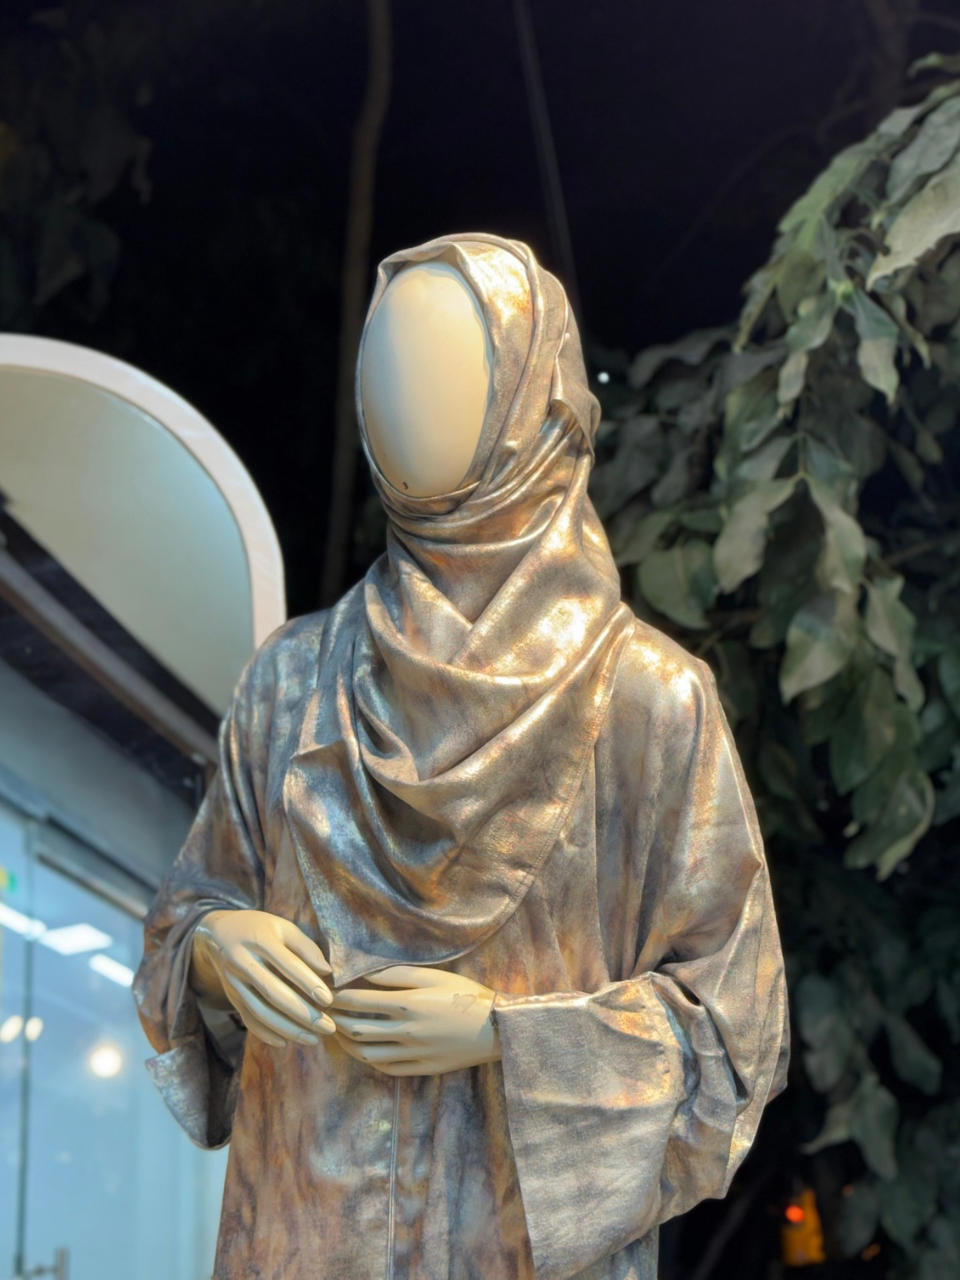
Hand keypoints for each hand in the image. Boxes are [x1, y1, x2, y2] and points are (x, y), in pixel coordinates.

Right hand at [190, 909, 335, 1048]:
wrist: (217, 934)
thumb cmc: (259, 928)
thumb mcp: (283, 927)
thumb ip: (306, 947)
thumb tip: (327, 972)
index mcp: (261, 940)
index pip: (288, 965)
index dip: (309, 983)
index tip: (329, 1000)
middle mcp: (244, 962)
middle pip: (274, 993)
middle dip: (302, 1013)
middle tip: (328, 1027)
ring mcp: (234, 982)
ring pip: (260, 1011)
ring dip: (287, 1028)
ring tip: (313, 1039)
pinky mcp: (231, 996)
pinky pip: (247, 1018)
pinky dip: (265, 1033)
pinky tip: (285, 1042)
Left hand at [329, 966, 499, 1076]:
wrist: (496, 1027)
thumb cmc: (466, 994)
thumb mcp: (434, 976)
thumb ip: (397, 975)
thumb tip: (366, 976)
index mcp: (408, 1004)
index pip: (359, 1001)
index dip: (338, 997)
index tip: (328, 992)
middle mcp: (406, 1031)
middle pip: (356, 1030)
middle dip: (335, 1021)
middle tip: (326, 1014)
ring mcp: (413, 1053)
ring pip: (366, 1054)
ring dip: (347, 1044)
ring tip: (339, 1034)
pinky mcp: (421, 1069)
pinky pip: (386, 1068)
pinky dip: (369, 1059)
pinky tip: (365, 1050)